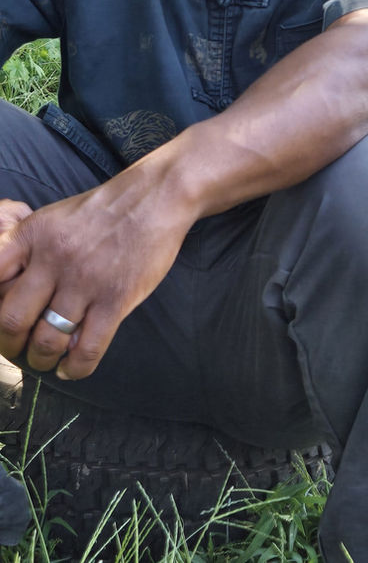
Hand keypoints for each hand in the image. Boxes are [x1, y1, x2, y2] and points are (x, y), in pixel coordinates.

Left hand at [0, 159, 191, 379]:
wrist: (154, 198)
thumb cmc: (103, 210)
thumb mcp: (53, 218)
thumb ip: (28, 251)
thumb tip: (7, 289)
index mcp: (34, 234)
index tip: (1, 321)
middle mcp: (54, 257)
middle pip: (13, 319)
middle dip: (10, 345)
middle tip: (16, 349)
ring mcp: (85, 280)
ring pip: (48, 341)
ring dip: (41, 359)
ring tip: (45, 359)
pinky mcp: (115, 299)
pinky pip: (87, 350)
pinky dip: (74, 368)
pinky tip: (71, 367)